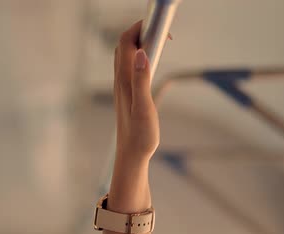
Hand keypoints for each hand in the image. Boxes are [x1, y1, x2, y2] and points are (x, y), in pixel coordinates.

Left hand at [114, 21, 159, 163]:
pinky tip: (152, 63)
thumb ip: (141, 79)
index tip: (162, 30)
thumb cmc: (140, 136)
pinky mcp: (127, 93)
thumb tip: (140, 53)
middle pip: (124, 43)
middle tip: (164, 34)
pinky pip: (130, 65)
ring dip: (141, 42)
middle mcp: (120, 79)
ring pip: (126, 54)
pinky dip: (141, 55)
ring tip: (161, 43)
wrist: (132, 156)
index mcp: (124, 79)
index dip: (141, 27)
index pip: (126, 40)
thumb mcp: (144, 108)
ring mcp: (122, 86)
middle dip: (141, 30)